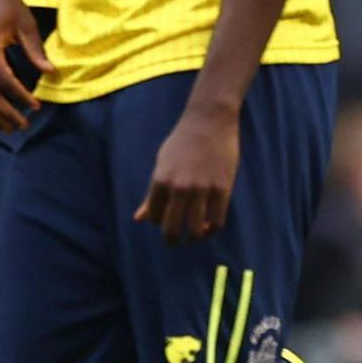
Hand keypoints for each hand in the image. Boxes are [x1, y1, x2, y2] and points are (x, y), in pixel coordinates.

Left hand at [137, 99, 239, 241]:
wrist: (209, 121)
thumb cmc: (182, 142)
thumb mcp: (161, 164)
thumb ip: (152, 194)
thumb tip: (139, 219)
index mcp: (160, 181)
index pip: (154, 217)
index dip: (159, 224)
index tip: (166, 221)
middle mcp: (179, 188)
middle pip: (172, 229)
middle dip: (173, 240)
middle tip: (177, 241)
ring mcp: (202, 189)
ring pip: (196, 230)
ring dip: (195, 237)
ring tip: (197, 234)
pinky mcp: (223, 189)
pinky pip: (217, 221)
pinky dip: (213, 229)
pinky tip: (211, 225)